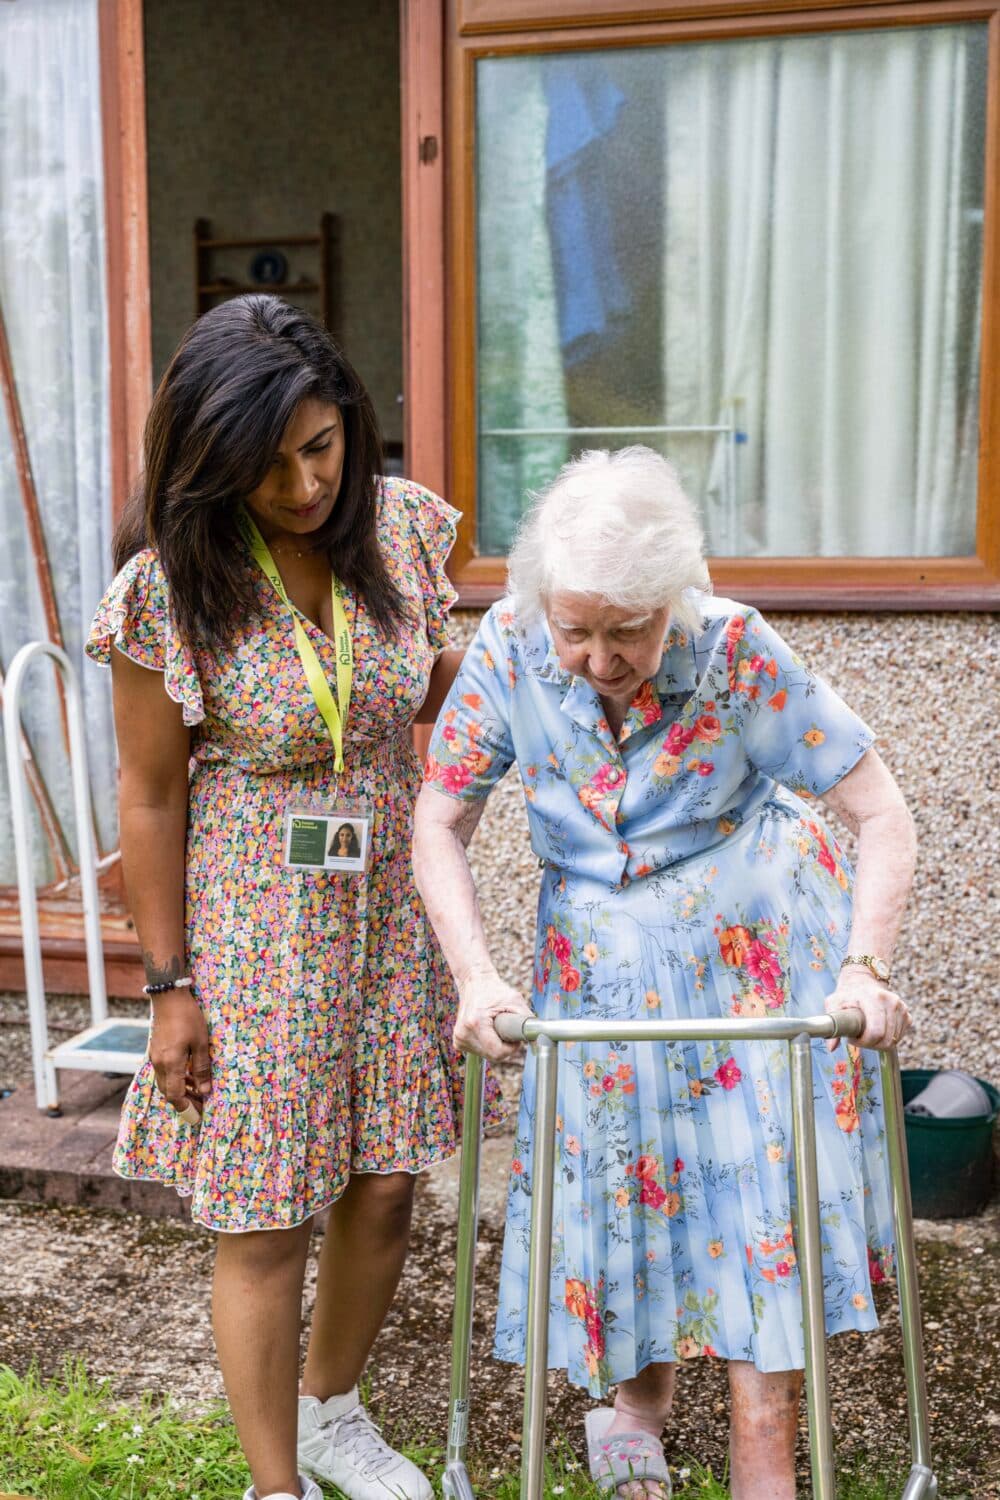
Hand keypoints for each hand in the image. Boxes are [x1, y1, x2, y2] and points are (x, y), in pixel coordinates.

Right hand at [149, 993, 211, 1112]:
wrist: (168, 997)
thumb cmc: (188, 1018)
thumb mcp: (200, 1043)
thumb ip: (202, 1068)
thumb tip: (205, 1091)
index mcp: (171, 1064)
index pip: (175, 1096)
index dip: (186, 1108)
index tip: (198, 1116)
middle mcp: (159, 1064)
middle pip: (168, 1092)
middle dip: (184, 1102)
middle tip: (201, 1105)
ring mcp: (155, 1057)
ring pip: (165, 1083)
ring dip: (180, 1090)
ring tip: (198, 1092)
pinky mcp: (156, 1051)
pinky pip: (164, 1072)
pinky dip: (176, 1078)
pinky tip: (189, 1075)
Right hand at [454, 970, 532, 1061]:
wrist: (474, 981)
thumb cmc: (495, 989)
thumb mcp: (515, 1001)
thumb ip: (528, 1021)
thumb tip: (541, 1040)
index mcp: (475, 1023)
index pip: (497, 1053)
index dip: (511, 1048)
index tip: (514, 1036)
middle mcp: (463, 1033)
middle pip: (493, 1056)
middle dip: (504, 1046)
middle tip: (507, 1029)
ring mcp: (459, 1038)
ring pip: (487, 1055)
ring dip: (496, 1045)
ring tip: (495, 1026)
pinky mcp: (458, 1040)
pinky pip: (480, 1051)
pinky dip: (488, 1044)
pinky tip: (487, 1030)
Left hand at [825, 967, 911, 1051]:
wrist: (863, 979)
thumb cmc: (847, 992)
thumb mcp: (834, 1003)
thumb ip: (832, 1024)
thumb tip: (832, 1048)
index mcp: (875, 998)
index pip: (876, 1032)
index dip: (864, 1042)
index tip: (853, 1039)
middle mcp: (892, 1002)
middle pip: (886, 1039)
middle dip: (871, 1044)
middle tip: (859, 1038)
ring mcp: (901, 1008)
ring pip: (893, 1040)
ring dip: (879, 1042)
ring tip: (866, 1032)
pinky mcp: (906, 1014)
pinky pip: (899, 1037)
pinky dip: (888, 1039)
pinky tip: (876, 1030)